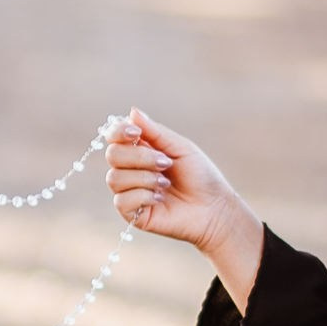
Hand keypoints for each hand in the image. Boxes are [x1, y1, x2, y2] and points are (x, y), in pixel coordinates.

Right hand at [107, 106, 263, 310]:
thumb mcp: (180, 147)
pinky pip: (122, 201)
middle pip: (112, 155)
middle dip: (139, 156)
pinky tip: (161, 199)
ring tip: (166, 182)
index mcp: (140, 150)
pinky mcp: (132, 214)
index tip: (135, 132)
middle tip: (165, 162)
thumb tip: (132, 112)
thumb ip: (155, 132)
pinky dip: (144, 196)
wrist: (214, 208)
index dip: (118, 132)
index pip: (114, 137)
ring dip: (145, 177)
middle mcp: (130, 170)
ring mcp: (129, 192)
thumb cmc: (200, 176)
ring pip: (115, 178)